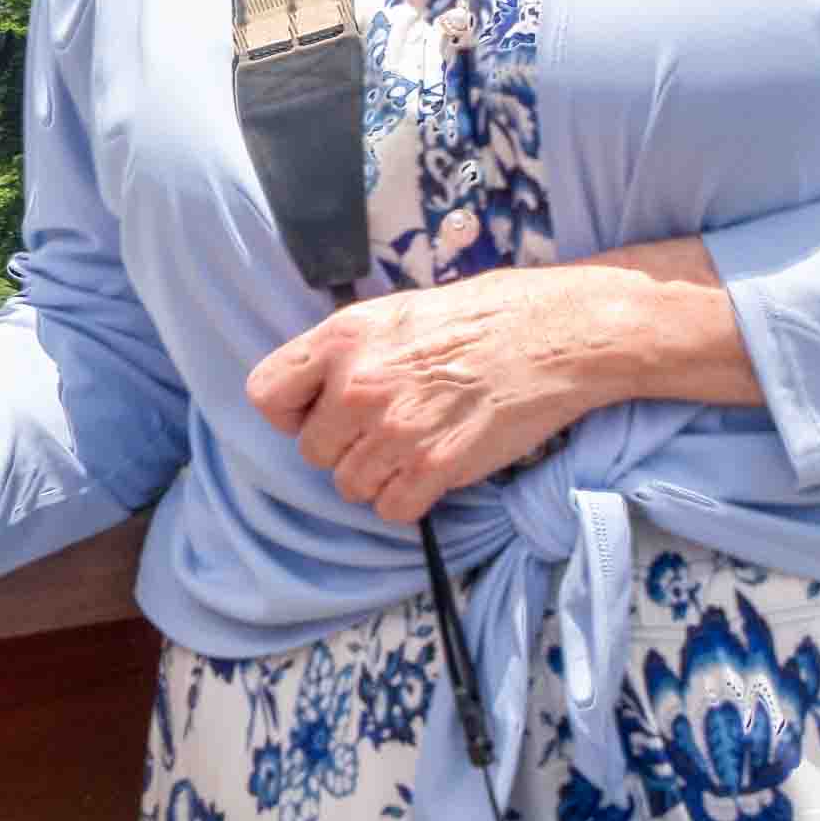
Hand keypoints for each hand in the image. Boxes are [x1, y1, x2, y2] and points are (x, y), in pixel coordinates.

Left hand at [245, 269, 609, 526]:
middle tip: (383, 428)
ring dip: (376, 475)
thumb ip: (346, 350)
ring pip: (349, 485)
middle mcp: (358, 384)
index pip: (266, 394)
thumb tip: (314, 388)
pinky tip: (430, 469)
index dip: (290, 412)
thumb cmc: (480, 318)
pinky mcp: (435, 465)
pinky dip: (408, 499)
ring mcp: (395, 428)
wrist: (553, 334)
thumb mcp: (394, 311)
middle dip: (342, 447)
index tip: (315, 414)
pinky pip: (391, 509)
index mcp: (341, 338)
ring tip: (412, 445)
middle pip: (311, 451)